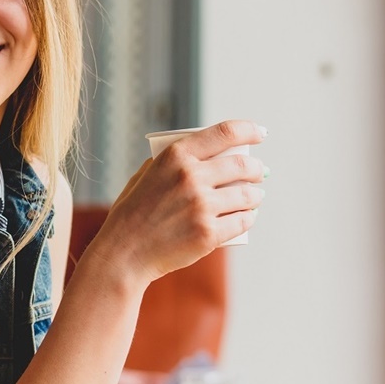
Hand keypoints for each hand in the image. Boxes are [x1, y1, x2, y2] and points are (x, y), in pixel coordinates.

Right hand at [82, 120, 266, 285]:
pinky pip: (243, 221)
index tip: (260, 133)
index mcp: (175, 156)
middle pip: (243, 164)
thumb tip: (202, 153)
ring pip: (249, 195)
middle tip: (259, 172)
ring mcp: (201, 206)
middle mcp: (190, 177)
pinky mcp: (208, 234)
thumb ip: (170, 162)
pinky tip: (247, 216)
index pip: (225, 133)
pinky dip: (249, 218)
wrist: (124, 254)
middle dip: (257, 168)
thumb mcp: (144, 176)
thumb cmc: (132, 215)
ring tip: (254, 197)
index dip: (249, 129)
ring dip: (256, 195)